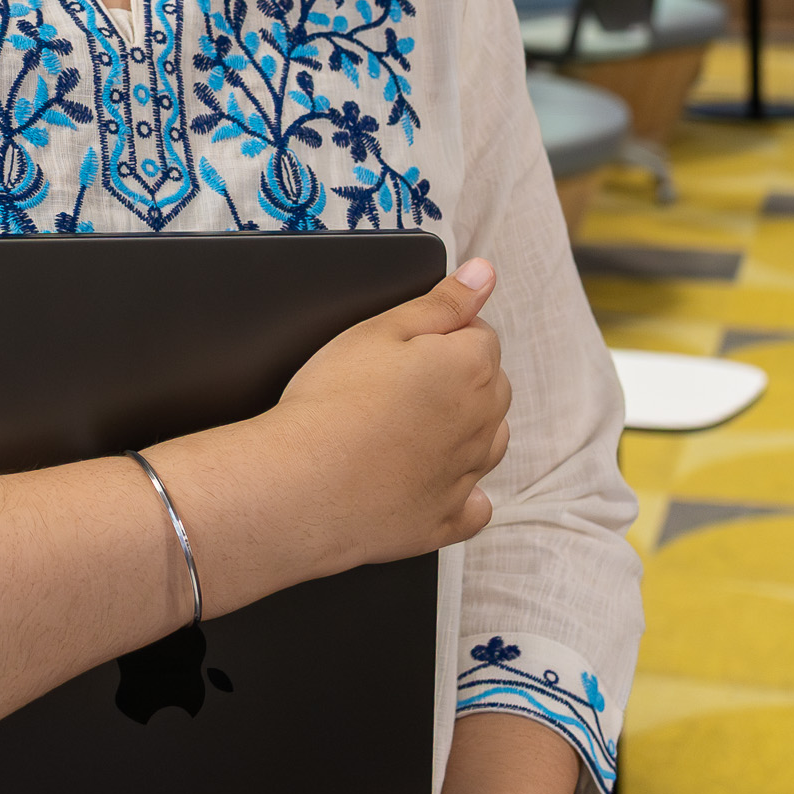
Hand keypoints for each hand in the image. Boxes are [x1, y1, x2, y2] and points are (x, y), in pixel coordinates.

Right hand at [269, 259, 509, 580]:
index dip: (442, 333)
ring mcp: (468, 476)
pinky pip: (473, 505)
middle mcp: (483, 422)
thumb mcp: (380, 329)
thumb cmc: (333, 399)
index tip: (402, 344)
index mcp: (472, 368)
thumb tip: (485, 273)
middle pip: (491, 387)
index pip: (481, 334)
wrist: (302, 484)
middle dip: (458, 377)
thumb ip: (441, 302)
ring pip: (487, 441)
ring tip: (406, 424)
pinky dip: (461, 492)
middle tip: (397, 379)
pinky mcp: (447, 520)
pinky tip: (427, 480)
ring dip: (463, 428)